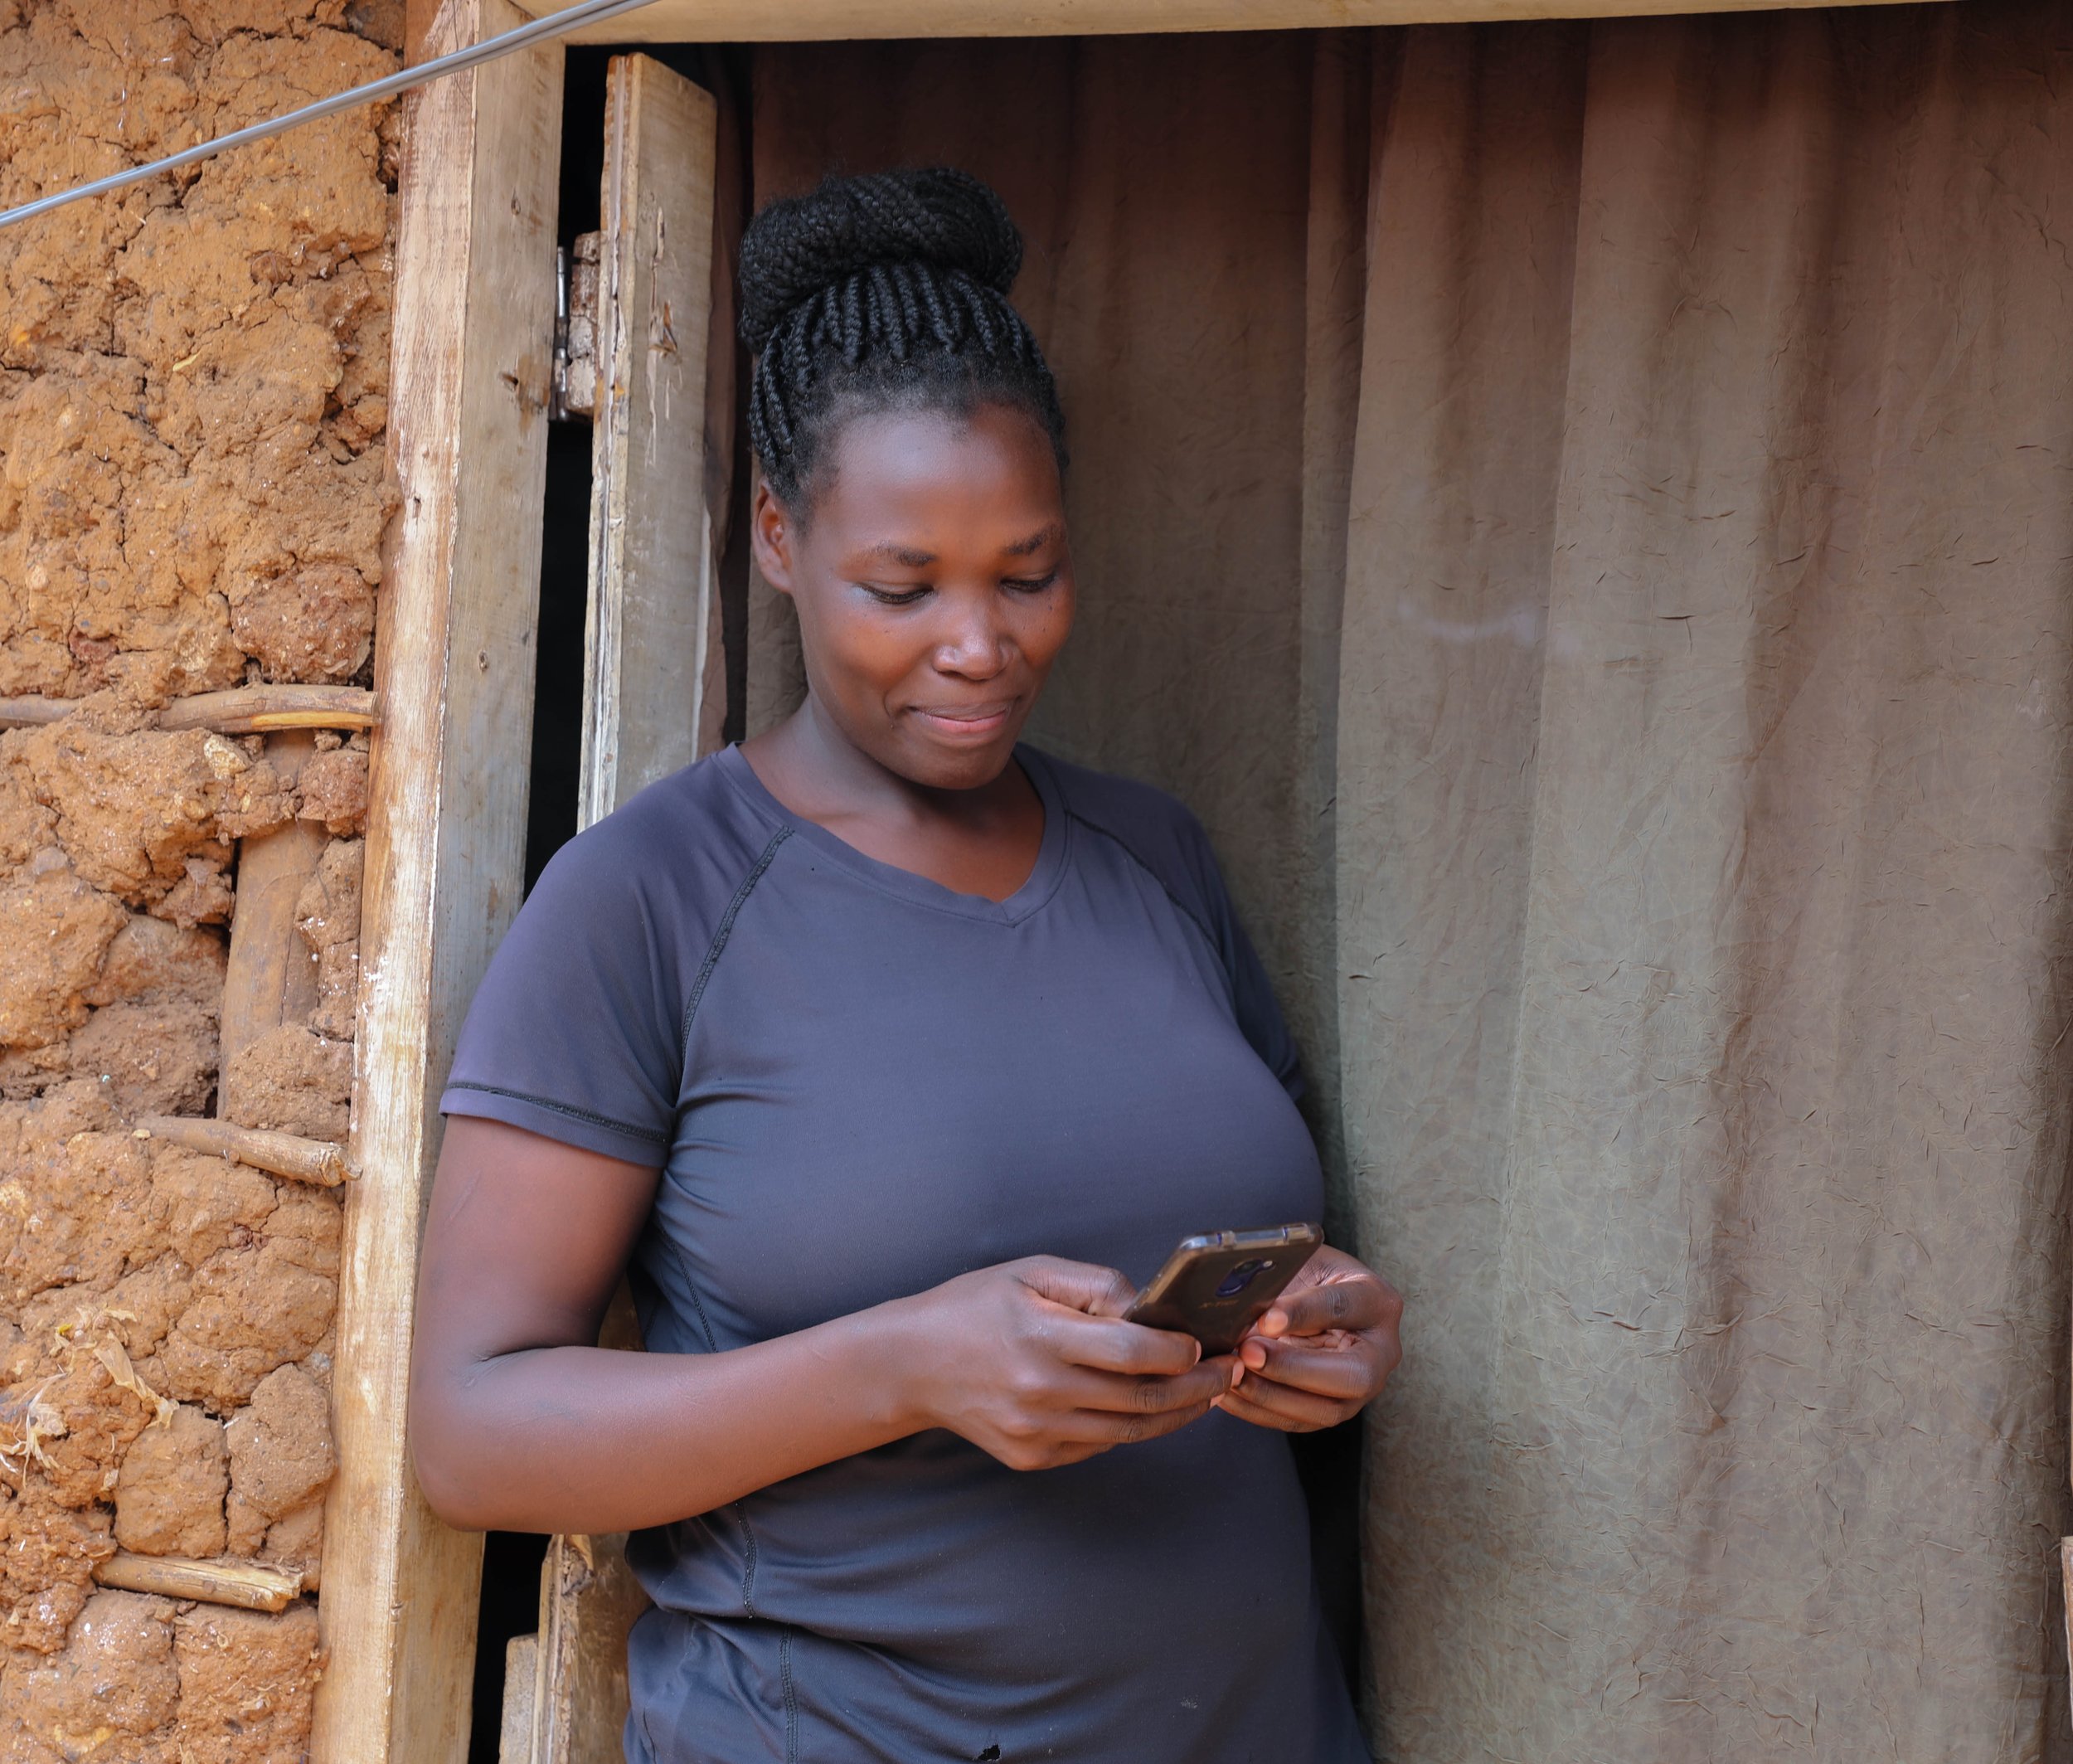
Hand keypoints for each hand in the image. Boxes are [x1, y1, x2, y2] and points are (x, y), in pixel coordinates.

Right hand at [896, 1256, 1231, 1470]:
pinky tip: (1152, 1405)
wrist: (911, 1364)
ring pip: (1129, 1430)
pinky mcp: (1032, 1457)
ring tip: (1206, 1392)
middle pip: (1141, 1398)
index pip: (1131, 1352)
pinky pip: (1099, 1444)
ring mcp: (1036, 1431)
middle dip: (1197, 1387)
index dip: (1179, 1351)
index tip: (1203, 1343)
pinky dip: (1132, 1426)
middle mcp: (1040, 1390)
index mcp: (1041, 1336)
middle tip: (1229, 1371)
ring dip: (1177, 1413)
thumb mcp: (1031, 1273)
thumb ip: (1096, 1286)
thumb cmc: (975, 1307)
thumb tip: (1151, 1310)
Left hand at [1214, 1246, 1401, 1431]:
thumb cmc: (1306, 1275)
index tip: (1266, 1319)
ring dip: (1271, 1395)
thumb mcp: (1299, 1264)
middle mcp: (1380, 1351)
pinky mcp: (1334, 1409)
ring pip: (1326, 1410)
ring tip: (1232, 1374)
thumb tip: (1242, 1309)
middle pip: (1351, 1375)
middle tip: (1247, 1353)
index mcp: (1376, 1301)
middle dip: (1292, 1368)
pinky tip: (1229, 1392)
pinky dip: (1259, 1410)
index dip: (1302, 1315)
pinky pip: (1299, 1422)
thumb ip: (1281, 1284)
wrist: (1309, 1297)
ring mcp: (1362, 1389)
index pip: (1342, 1308)